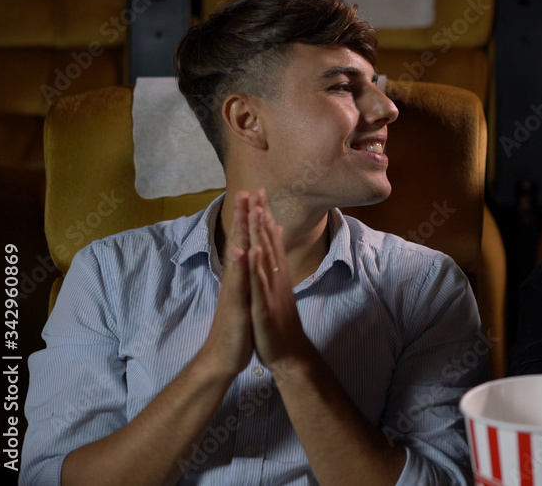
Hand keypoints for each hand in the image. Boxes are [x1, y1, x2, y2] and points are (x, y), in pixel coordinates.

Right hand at [199, 191, 253, 379]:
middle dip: (242, 216)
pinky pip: (237, 284)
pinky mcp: (234, 305)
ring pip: (236, 257)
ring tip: (242, 209)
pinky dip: (239, 267)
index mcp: (240, 275)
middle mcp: (234, 278)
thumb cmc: (237, 326)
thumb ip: (247, 275)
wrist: (224, 356)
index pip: (244, 240)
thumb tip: (252, 255)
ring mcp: (233, 290)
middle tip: (245, 189)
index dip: (249, 218)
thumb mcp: (246, 296)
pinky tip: (242, 251)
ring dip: (239, 233)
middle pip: (238, 241)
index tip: (255, 194)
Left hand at [246, 189, 315, 376]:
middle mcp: (275, 277)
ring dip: (260, 234)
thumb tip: (276, 242)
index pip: (269, 239)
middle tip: (257, 190)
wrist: (288, 352)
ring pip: (264, 258)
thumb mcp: (277, 288)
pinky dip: (256, 266)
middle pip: (267, 242)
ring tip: (256, 211)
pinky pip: (259, 284)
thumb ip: (276, 262)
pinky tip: (252, 251)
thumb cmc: (279, 320)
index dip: (264, 215)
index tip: (259, 191)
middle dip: (261, 216)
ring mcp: (270, 291)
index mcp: (275, 273)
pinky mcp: (264, 307)